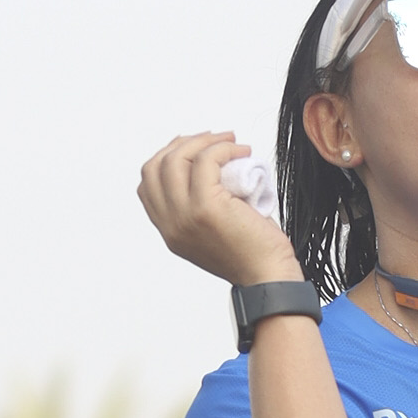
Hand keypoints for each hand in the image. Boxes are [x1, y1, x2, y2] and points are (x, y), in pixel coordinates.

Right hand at [136, 131, 296, 289]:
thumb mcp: (214, 228)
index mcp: (170, 230)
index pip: (148, 183)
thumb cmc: (253, 253)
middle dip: (185, 143)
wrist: (269, 277)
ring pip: (176, 159)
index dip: (168, 157)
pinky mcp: (205, 208)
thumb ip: (199, 204)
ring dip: (205, 141)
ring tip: (231, 143)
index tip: (196, 148)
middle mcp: (171, 225)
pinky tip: (242, 152)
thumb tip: (207, 164)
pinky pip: (206, 161)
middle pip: (156, 166)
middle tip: (215, 140)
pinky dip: (224, 148)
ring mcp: (185, 216)